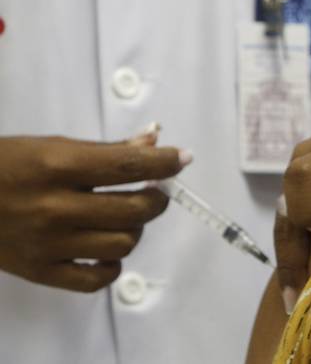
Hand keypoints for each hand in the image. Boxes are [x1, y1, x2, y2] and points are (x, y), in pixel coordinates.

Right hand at [0, 130, 188, 291]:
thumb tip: (155, 141)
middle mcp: (55, 207)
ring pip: (123, 244)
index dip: (165, 162)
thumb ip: (106, 149)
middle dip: (156, 198)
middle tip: (153, 190)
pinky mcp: (39, 271)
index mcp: (58, 166)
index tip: (182, 158)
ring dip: (135, 229)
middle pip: (134, 209)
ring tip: (125, 217)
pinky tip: (105, 248)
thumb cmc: (6, 165)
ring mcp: (48, 243)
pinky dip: (111, 266)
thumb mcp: (53, 147)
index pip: (129, 165)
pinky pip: (95, 280)